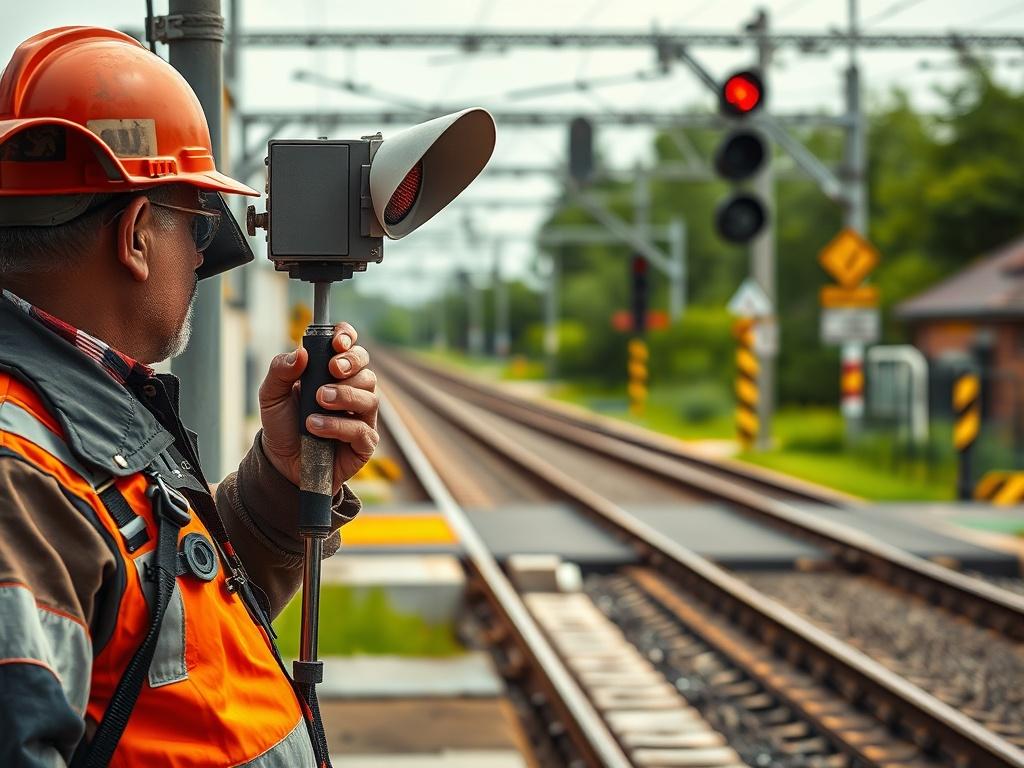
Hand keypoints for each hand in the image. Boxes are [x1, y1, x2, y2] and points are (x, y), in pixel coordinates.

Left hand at [258, 322, 378, 493]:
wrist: (281, 463)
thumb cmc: (282, 425)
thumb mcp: (271, 395)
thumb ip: (280, 370)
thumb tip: (301, 353)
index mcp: (331, 372)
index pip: (348, 345)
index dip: (347, 337)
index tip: (336, 342)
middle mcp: (351, 390)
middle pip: (366, 367)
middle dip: (352, 363)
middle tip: (332, 370)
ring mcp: (361, 416)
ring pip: (369, 396)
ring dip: (344, 395)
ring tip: (318, 402)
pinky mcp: (364, 442)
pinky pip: (362, 429)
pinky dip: (339, 425)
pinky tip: (316, 427)